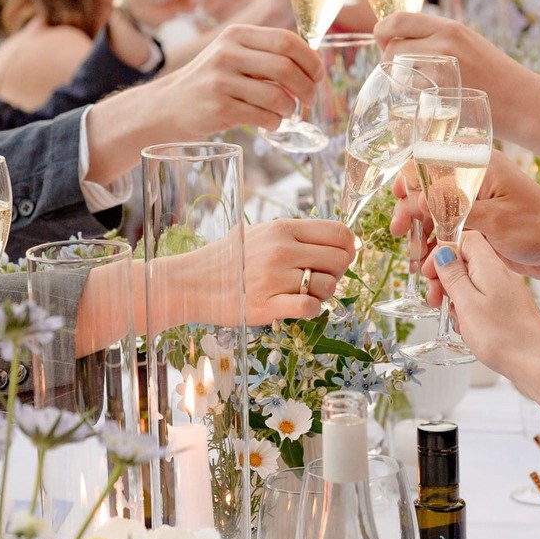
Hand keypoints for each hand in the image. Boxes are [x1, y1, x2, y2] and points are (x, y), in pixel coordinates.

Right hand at [154, 23, 323, 134]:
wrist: (168, 106)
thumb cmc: (211, 81)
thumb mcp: (232, 55)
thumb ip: (266, 54)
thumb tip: (313, 63)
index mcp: (236, 35)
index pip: (287, 40)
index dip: (311, 59)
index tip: (318, 75)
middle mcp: (227, 53)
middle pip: (286, 67)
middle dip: (308, 87)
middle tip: (310, 99)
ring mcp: (221, 81)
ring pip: (277, 96)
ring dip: (291, 109)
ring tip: (286, 113)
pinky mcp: (219, 108)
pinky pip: (263, 117)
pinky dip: (275, 123)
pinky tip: (270, 123)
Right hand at [154, 218, 354, 328]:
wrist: (192, 282)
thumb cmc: (229, 258)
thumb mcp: (260, 233)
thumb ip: (295, 234)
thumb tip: (337, 239)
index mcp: (283, 228)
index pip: (339, 233)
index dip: (348, 247)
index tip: (340, 257)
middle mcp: (282, 250)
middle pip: (340, 260)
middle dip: (337, 272)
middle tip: (319, 278)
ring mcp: (275, 278)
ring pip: (328, 286)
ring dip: (322, 293)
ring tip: (303, 293)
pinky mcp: (268, 305)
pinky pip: (310, 308)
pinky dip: (311, 310)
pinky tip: (296, 306)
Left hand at [373, 8, 518, 109]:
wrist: (522, 101)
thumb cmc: (494, 76)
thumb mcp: (468, 43)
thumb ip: (437, 39)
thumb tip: (402, 41)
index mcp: (449, 28)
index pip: (397, 20)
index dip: (383, 32)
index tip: (385, 43)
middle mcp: (444, 44)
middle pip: (391, 49)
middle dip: (389, 62)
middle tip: (400, 73)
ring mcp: (442, 71)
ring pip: (397, 74)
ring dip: (399, 82)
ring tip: (417, 88)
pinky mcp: (442, 96)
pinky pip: (410, 95)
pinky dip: (412, 99)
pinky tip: (426, 101)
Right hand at [391, 151, 539, 306]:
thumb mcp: (494, 219)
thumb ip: (453, 209)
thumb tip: (418, 201)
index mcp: (479, 165)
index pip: (432, 161)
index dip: (410, 180)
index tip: (401, 203)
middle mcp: (474, 181)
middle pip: (427, 190)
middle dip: (410, 212)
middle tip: (399, 232)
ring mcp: (475, 205)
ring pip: (435, 216)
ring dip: (422, 238)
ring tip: (416, 261)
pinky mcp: (479, 227)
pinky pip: (448, 235)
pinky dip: (438, 250)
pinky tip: (429, 269)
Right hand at [429, 232, 539, 378]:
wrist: (537, 364)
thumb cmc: (503, 337)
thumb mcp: (467, 303)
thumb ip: (453, 275)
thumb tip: (443, 252)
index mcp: (490, 266)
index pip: (465, 239)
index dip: (443, 251)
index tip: (429, 273)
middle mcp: (502, 274)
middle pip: (467, 261)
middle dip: (445, 278)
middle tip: (434, 300)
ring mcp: (508, 292)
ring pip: (474, 283)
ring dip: (457, 297)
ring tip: (454, 319)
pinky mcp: (511, 309)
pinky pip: (484, 300)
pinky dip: (471, 310)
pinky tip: (468, 328)